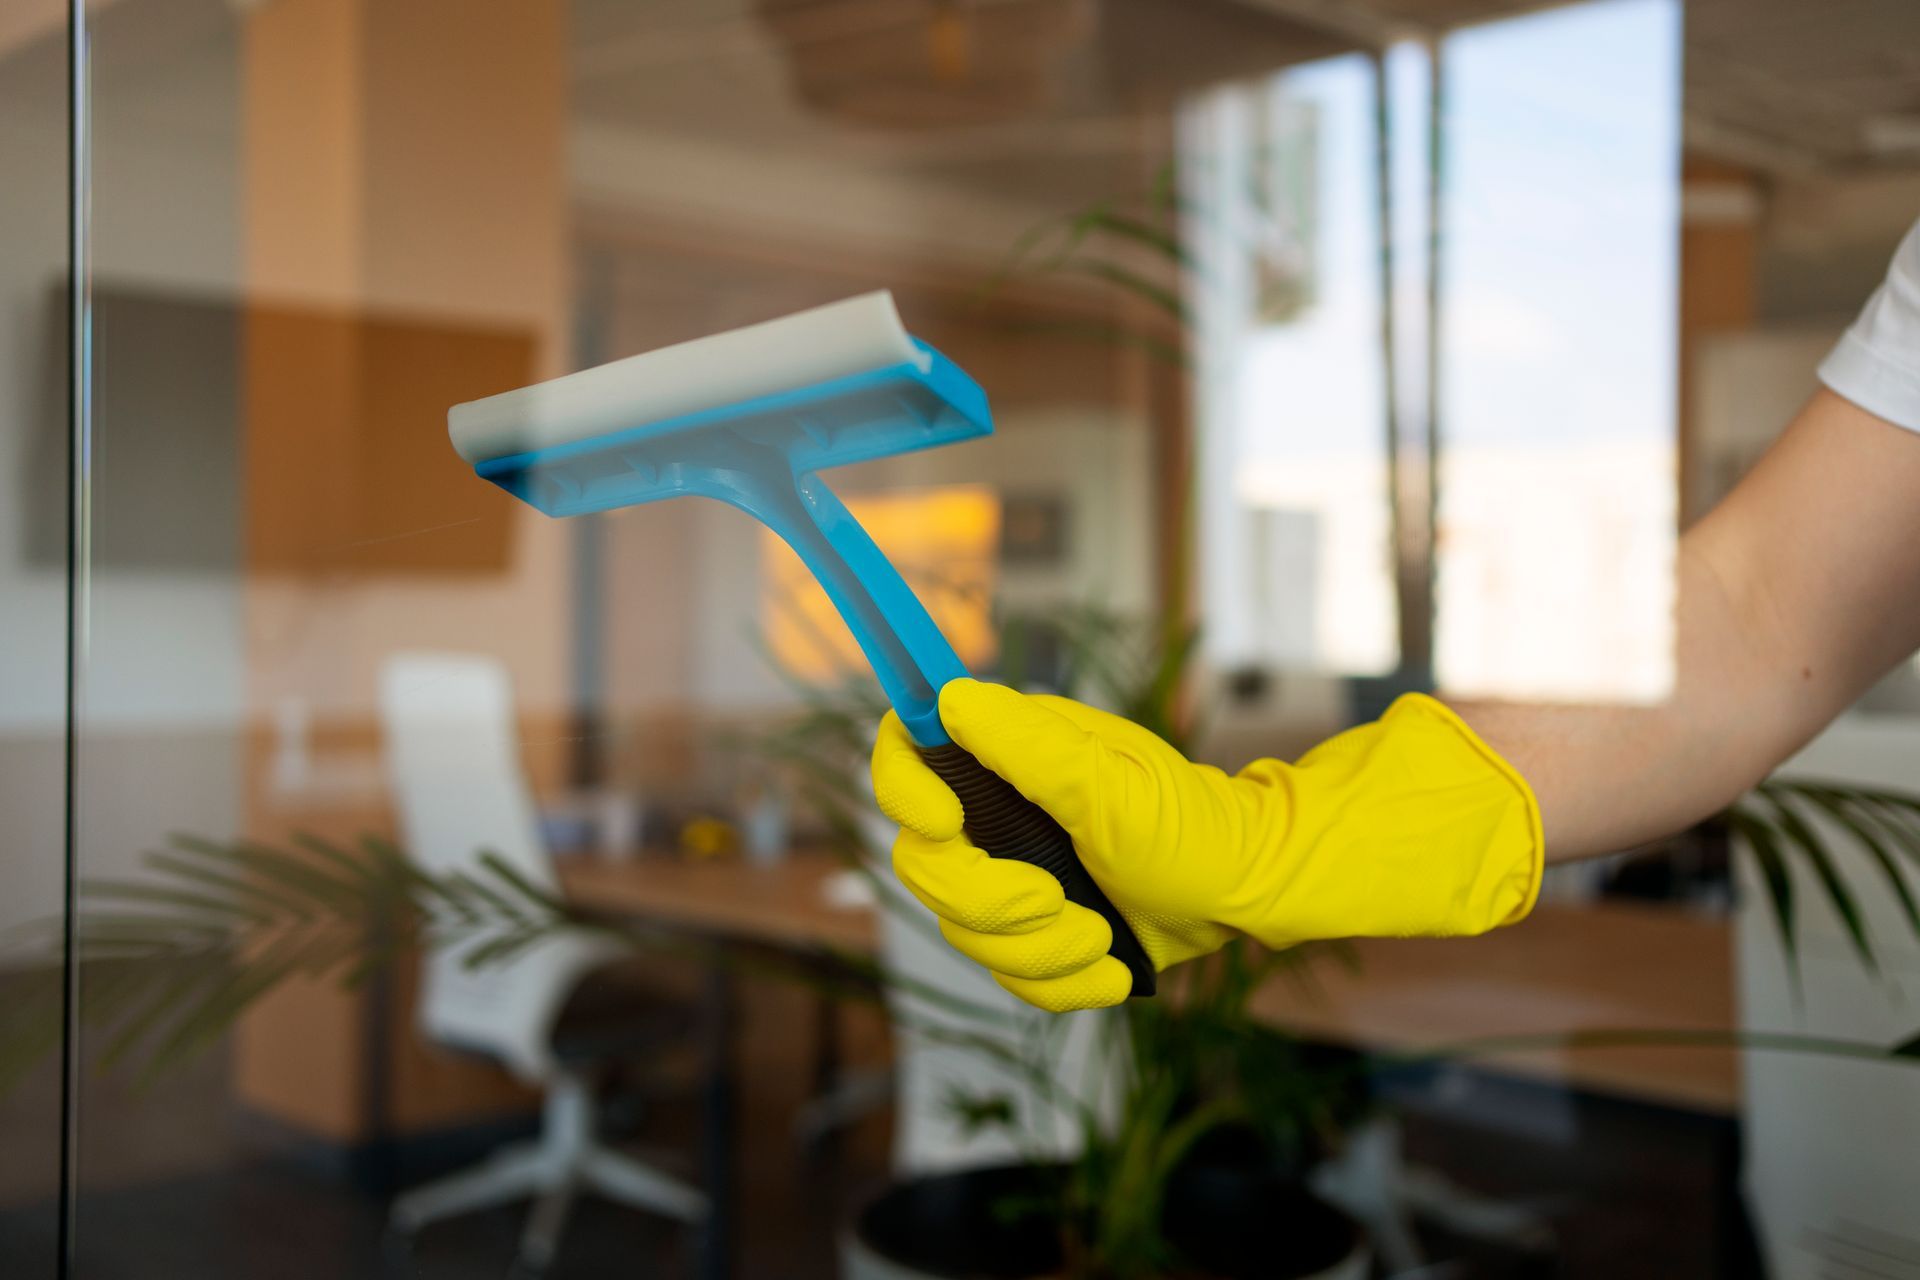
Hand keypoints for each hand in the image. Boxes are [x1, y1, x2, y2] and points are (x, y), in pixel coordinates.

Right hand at [871, 680, 1541, 1011]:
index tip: (948, 822)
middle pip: (924, 869)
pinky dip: (1066, 985)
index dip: (903, 791)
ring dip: (1040, 950)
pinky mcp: (1038, 936)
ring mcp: (1013, 878)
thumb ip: (1022, 744)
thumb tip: (949, 695)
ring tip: (1104, 934)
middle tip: (1058, 901)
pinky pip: (1012, 981)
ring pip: (966, 936)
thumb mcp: (1107, 779)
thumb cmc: (1187, 820)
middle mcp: (995, 816)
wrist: (1247, 888)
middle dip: (992, 901)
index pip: (903, 758)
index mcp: (1002, 761)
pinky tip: (1113, 967)